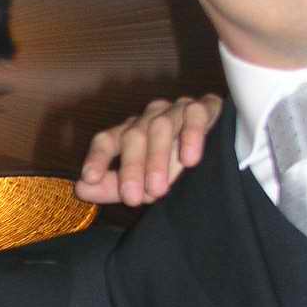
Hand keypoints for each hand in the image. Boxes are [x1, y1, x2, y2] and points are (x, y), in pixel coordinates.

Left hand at [75, 93, 222, 206]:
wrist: (225, 155)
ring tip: (160, 189)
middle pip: (133, 136)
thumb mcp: (142, 182)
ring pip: (161, 127)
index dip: (98, 157)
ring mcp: (176, 110)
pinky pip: (195, 114)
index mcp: (131, 133)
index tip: (89, 177)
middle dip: (131, 168)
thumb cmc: (175, 168)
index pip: (107, 139)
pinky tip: (191, 159)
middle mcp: (149, 118)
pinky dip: (191, 136)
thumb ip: (112, 186)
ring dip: (158, 160)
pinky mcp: (204, 107)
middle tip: (133, 198)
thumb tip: (81, 188)